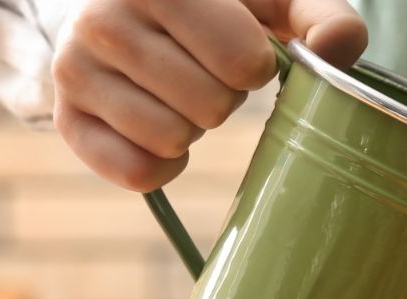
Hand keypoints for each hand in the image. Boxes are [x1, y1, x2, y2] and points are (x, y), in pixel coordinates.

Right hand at [53, 0, 367, 190]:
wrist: (127, 9)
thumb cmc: (223, 10)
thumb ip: (322, 18)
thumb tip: (338, 50)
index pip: (245, 62)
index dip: (258, 66)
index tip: (242, 49)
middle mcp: (103, 18)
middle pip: (212, 107)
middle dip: (224, 97)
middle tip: (202, 71)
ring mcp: (75, 68)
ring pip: (174, 140)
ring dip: (192, 126)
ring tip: (176, 90)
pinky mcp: (68, 119)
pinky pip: (140, 173)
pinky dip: (163, 164)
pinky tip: (156, 125)